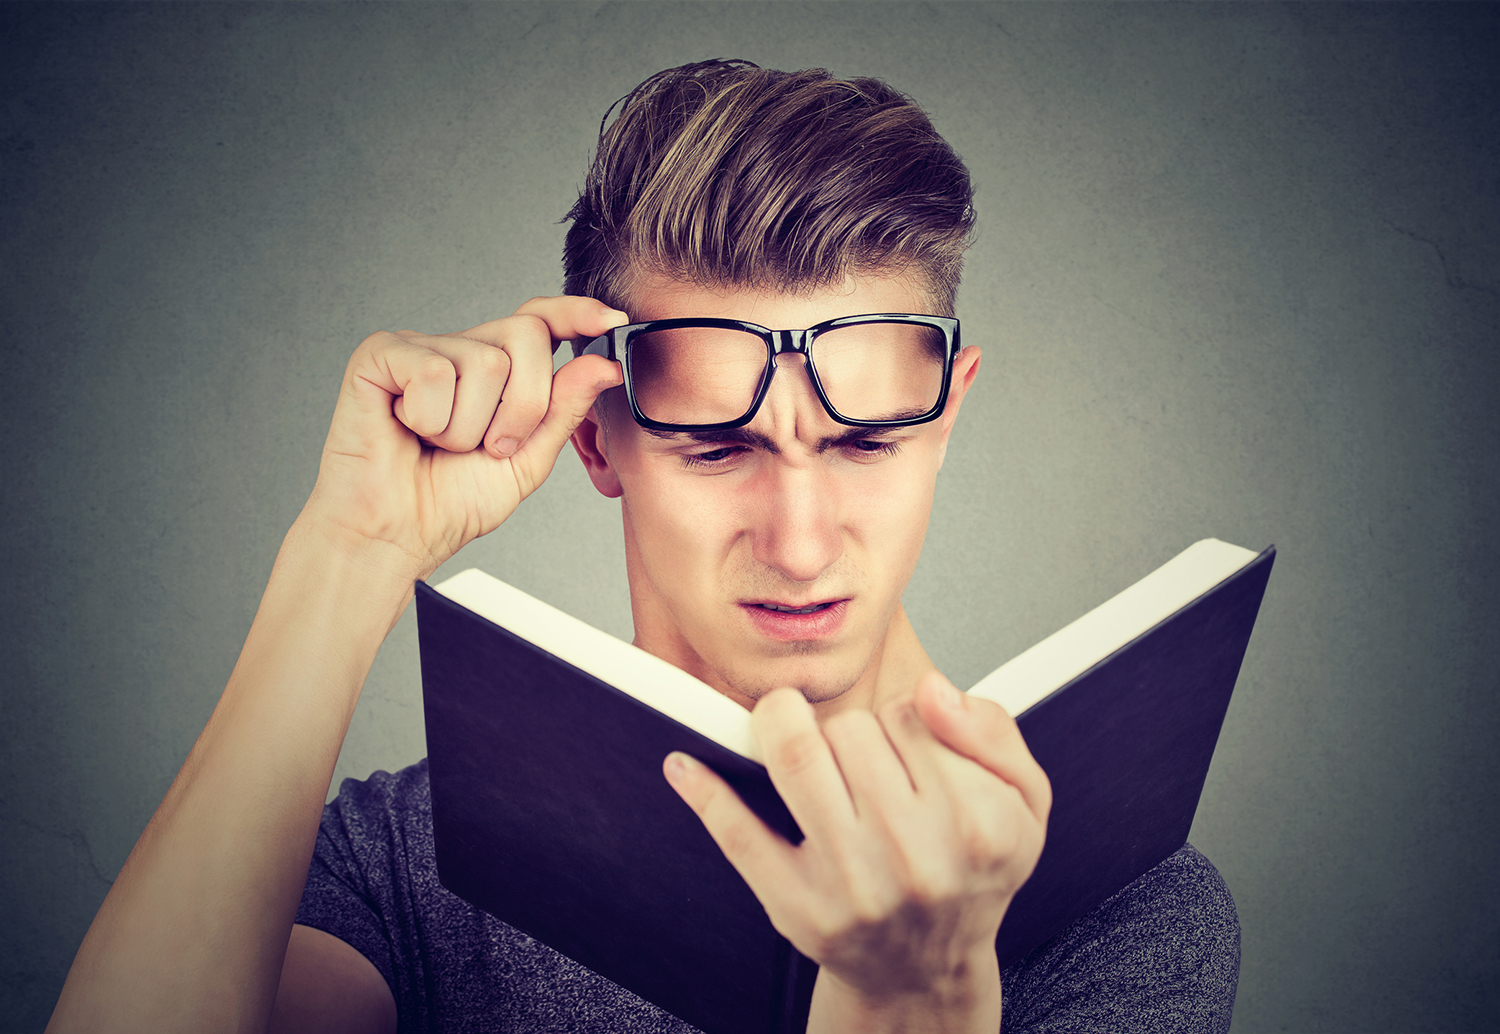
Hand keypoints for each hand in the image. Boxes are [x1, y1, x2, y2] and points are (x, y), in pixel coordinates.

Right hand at [300, 297, 625, 577]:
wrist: (397, 535)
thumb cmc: (451, 501)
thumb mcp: (528, 459)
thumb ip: (564, 409)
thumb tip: (604, 364)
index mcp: (497, 369)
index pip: (540, 319)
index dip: (575, 312)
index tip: (613, 321)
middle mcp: (460, 348)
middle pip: (526, 335)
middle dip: (525, 406)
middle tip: (491, 446)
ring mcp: (420, 347)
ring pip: (483, 361)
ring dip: (470, 426)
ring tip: (441, 445)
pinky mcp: (380, 355)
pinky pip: (432, 372)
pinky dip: (430, 419)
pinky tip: (409, 431)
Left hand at [663, 673, 1049, 1031]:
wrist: (927, 971)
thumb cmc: (972, 872)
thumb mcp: (1025, 804)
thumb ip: (993, 732)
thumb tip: (931, 690)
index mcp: (978, 825)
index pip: (912, 714)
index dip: (903, 718)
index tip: (903, 746)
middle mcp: (915, 858)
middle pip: (851, 730)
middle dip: (848, 731)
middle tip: (858, 763)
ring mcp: (851, 886)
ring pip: (798, 754)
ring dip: (787, 729)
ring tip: (789, 730)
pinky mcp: (795, 907)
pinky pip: (738, 834)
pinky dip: (706, 792)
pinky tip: (685, 764)